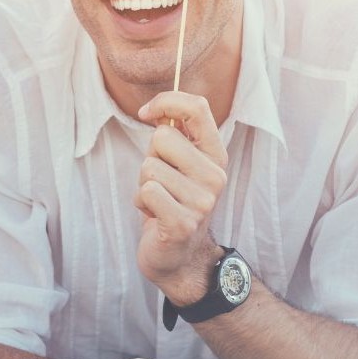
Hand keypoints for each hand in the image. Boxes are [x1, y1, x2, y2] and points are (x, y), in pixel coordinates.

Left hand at [133, 91, 228, 305]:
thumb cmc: (172, 201)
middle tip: (160, 182)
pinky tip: (155, 216)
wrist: (179, 256)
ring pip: (149, 168)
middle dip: (149, 158)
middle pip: (162, 138)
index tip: (147, 113)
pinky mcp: (184, 223)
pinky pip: (147, 192)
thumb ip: (175, 135)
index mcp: (215, 155)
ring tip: (158, 201)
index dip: (166, 101)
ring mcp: (203, 201)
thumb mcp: (178, 164)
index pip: (197, 108)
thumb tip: (156, 108)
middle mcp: (215, 176)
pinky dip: (142, 202)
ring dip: (144, 186)